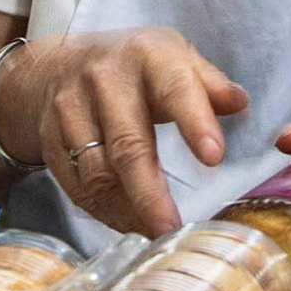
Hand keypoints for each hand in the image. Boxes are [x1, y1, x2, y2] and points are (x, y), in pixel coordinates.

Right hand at [0, 26, 247, 237]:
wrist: (54, 66)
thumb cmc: (134, 68)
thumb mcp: (176, 60)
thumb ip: (210, 84)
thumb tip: (240, 103)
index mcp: (147, 57)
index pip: (175, 90)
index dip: (195, 123)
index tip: (213, 157)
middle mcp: (104, 81)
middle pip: (128, 145)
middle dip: (149, 193)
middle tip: (171, 229)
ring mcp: (71, 111)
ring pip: (97, 173)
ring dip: (127, 210)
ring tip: (155, 233)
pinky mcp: (50, 140)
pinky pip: (76, 186)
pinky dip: (103, 211)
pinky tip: (128, 224)